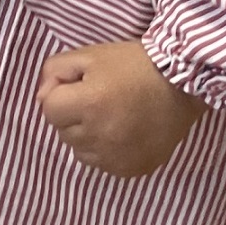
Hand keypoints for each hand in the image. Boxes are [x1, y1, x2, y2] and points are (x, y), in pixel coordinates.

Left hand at [38, 40, 203, 178]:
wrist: (183, 83)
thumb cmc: (134, 64)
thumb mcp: (90, 55)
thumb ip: (54, 71)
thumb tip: (42, 97)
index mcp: (89, 104)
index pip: (48, 110)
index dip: (60, 95)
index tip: (80, 85)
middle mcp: (100, 136)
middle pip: (63, 132)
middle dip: (72, 116)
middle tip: (98, 98)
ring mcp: (117, 157)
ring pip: (80, 152)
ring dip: (87, 136)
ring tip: (111, 116)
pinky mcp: (133, 170)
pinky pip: (103, 165)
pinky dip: (106, 151)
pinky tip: (122, 133)